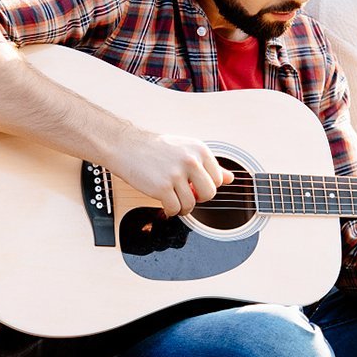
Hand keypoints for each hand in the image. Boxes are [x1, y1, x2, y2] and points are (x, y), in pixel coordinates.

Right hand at [108, 129, 233, 216]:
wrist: (126, 146)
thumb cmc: (154, 148)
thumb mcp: (185, 149)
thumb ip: (208, 164)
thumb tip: (230, 178)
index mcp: (199, 149)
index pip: (218, 179)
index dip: (206, 186)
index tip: (195, 185)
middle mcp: (190, 160)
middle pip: (209, 194)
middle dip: (198, 198)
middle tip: (186, 194)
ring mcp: (176, 174)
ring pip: (191, 204)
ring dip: (182, 207)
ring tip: (173, 199)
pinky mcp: (162, 187)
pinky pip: (175, 209)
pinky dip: (170, 211)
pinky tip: (164, 203)